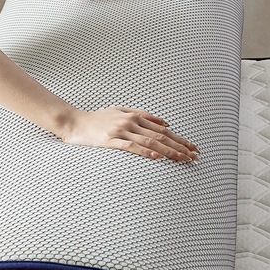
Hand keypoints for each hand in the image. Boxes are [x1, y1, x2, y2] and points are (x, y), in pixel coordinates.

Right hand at [61, 107, 198, 161]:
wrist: (74, 123)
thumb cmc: (98, 119)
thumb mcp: (121, 110)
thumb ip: (143, 115)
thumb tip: (165, 122)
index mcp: (135, 116)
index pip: (163, 129)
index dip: (180, 139)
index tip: (193, 148)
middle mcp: (130, 122)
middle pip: (161, 136)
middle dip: (180, 147)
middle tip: (194, 156)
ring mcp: (120, 131)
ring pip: (150, 142)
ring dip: (168, 151)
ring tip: (182, 159)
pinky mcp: (110, 140)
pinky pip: (130, 147)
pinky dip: (145, 152)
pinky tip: (156, 157)